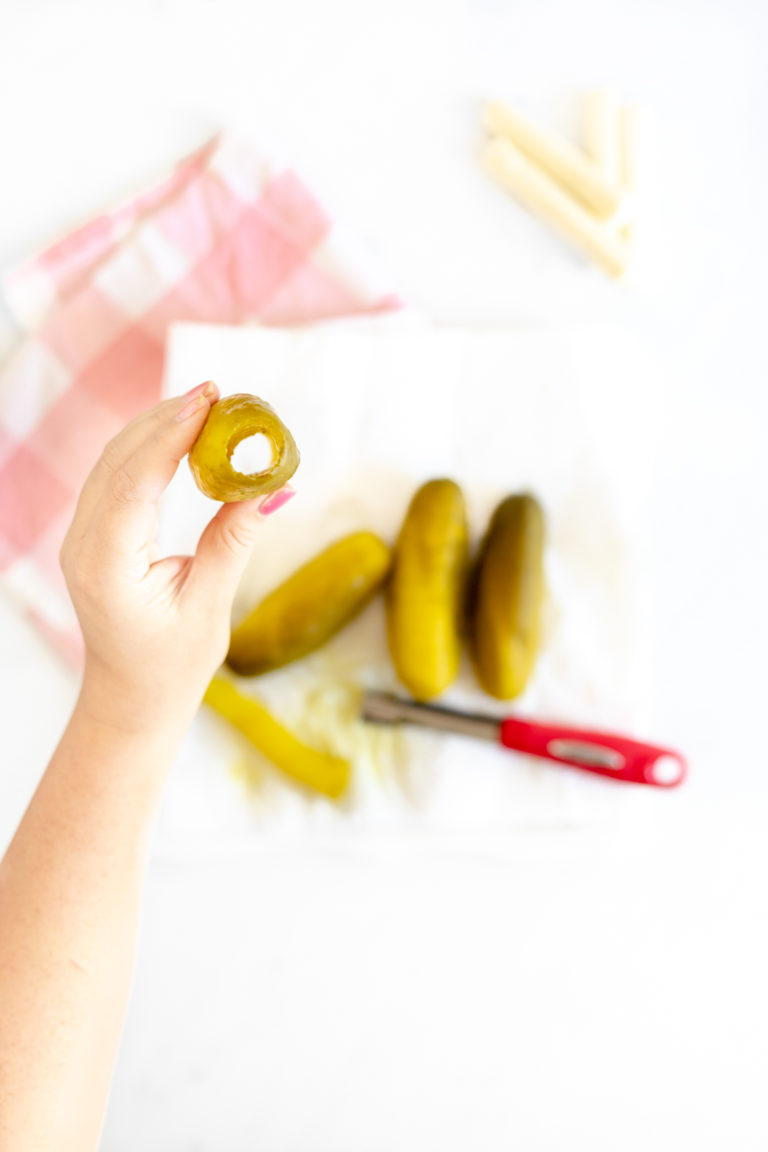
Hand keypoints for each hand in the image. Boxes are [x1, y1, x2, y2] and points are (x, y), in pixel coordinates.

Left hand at [60, 381, 293, 742]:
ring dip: (158, 428)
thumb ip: (234, 541)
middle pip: (120, 460)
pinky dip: (150, 450)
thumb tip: (274, 487)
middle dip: (168, 419)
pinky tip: (183, 435)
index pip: (135, 483)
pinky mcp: (93, 535)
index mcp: (108, 567)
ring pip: (114, 462)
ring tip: (209, 406)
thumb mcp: (210, 607)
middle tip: (219, 394)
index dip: (172, 435)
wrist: (131, 698)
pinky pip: (116, 478)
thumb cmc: (171, 666)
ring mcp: (82, 538)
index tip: (209, 401)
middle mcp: (84, 545)